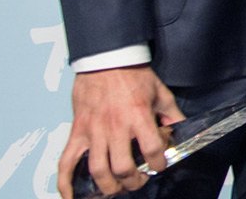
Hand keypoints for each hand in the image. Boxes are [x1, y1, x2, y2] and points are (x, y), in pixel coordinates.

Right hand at [57, 65, 182, 197]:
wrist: (106, 60)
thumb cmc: (134, 75)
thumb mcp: (160, 92)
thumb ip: (172, 114)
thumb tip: (180, 131)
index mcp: (139, 116)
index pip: (152, 150)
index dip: (159, 163)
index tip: (159, 165)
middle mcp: (115, 127)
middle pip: (123, 167)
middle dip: (133, 181)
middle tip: (137, 180)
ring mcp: (93, 131)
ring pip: (97, 170)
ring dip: (108, 186)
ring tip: (116, 187)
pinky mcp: (77, 132)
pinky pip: (66, 162)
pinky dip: (66, 183)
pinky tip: (71, 196)